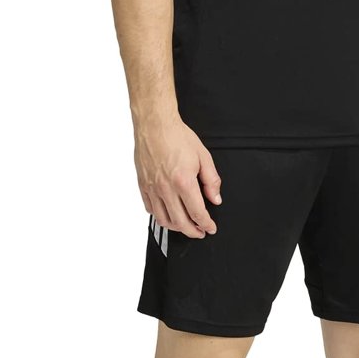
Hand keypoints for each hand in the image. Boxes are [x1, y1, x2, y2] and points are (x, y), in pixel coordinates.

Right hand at [134, 115, 222, 235]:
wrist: (155, 125)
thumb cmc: (177, 137)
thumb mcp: (203, 156)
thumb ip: (211, 180)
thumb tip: (215, 198)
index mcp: (183, 181)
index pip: (197, 213)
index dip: (206, 224)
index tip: (210, 228)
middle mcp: (166, 188)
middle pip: (180, 222)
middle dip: (193, 232)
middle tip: (200, 232)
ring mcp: (152, 188)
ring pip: (163, 219)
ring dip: (176, 227)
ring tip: (185, 226)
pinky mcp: (143, 185)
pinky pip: (150, 209)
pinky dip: (160, 216)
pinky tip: (168, 214)